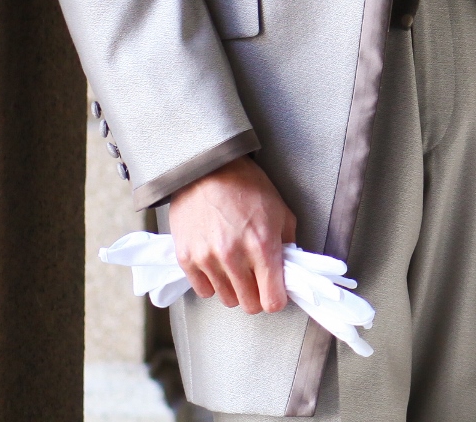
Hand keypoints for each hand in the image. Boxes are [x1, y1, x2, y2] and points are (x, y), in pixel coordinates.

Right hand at [168, 156, 297, 313]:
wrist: (207, 170)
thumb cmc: (247, 187)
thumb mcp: (280, 211)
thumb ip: (288, 244)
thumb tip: (289, 270)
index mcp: (262, 245)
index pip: (272, 300)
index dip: (276, 298)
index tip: (275, 292)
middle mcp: (234, 256)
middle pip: (249, 305)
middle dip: (256, 296)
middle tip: (256, 280)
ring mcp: (207, 259)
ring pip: (226, 299)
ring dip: (234, 289)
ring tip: (236, 268)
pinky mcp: (186, 259)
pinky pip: (203, 291)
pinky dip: (212, 283)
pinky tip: (217, 265)